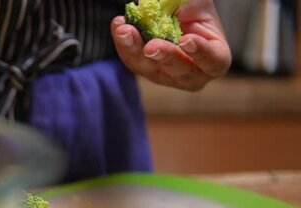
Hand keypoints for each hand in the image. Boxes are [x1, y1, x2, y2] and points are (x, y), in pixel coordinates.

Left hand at [111, 0, 231, 90]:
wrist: (175, 15)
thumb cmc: (195, 11)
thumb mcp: (200, 4)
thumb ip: (194, 6)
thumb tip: (180, 11)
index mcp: (214, 59)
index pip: (212, 60)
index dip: (201, 52)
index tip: (187, 40)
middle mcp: (191, 74)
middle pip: (177, 69)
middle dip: (163, 56)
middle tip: (151, 46)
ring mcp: (165, 76)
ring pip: (149, 67)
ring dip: (135, 49)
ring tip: (124, 31)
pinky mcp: (144, 70)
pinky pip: (132, 60)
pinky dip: (124, 43)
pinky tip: (119, 27)